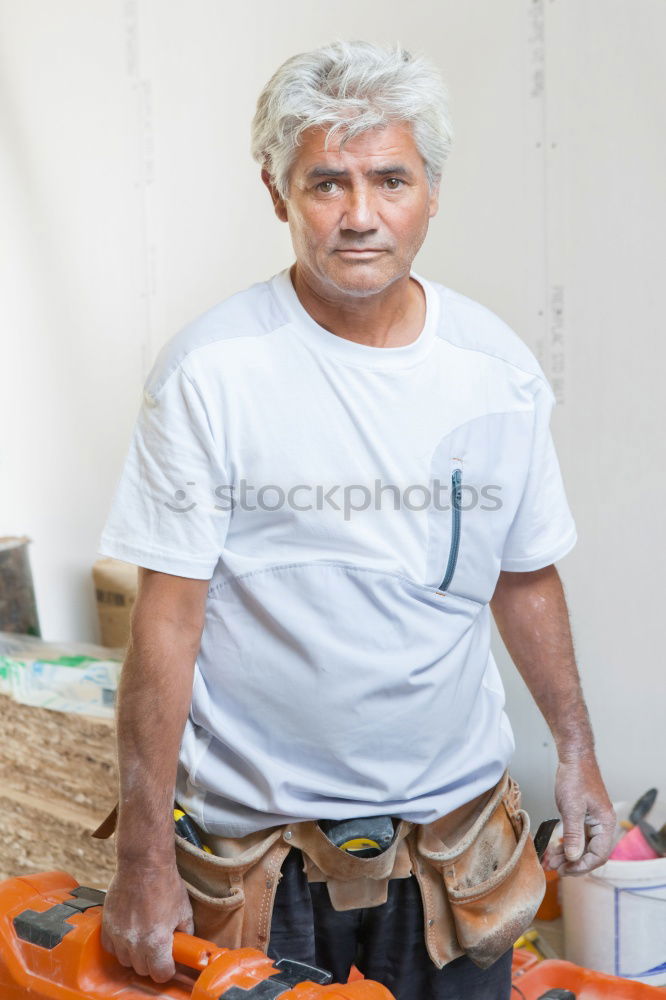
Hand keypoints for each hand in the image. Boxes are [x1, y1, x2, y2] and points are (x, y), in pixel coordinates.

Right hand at [101, 859, 193, 982]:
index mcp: (157, 941)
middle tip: (158, 949)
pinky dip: (119, 946)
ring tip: (143, 939)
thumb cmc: (165, 884)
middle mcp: (135, 942)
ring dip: (135, 955)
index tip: (169, 963)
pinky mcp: (107, 925)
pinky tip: (128, 934)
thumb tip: (185, 943)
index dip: (167, 970)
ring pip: (125, 960)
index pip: (161, 973)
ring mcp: (119, 934)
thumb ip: (185, 931)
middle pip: (142, 969)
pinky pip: (110, 947)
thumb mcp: (184, 909)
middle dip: (152, 962)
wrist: (143, 864)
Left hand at [545, 754, 615, 875]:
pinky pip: (578, 837)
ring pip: (583, 847)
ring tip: (551, 860)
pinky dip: (567, 844)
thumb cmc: (575, 778)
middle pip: (591, 854)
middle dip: (572, 863)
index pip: (598, 855)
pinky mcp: (585, 818)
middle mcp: (603, 825)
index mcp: (605, 824)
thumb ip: (574, 834)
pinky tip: (555, 849)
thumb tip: (574, 857)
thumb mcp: (572, 807)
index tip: (565, 869)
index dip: (582, 866)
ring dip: (568, 855)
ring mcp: (594, 822)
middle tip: (554, 867)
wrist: (574, 758)